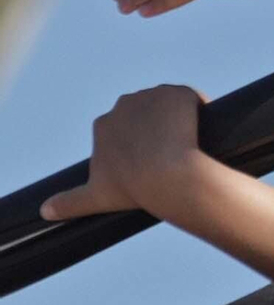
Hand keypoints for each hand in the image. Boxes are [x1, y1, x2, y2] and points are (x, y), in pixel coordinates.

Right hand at [42, 84, 205, 221]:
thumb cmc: (133, 189)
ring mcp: (153, 95)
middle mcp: (125, 103)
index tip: (150, 165)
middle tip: (171, 158)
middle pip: (147, 117)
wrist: (169, 175)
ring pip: (168, 108)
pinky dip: (197, 112)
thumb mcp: (95, 198)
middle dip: (156, 133)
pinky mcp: (179, 93)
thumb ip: (69, 202)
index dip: (139, 149)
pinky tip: (200, 133)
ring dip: (177, 122)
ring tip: (187, 148)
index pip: (125, 133)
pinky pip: (191, 100)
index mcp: (103, 124)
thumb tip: (44, 211)